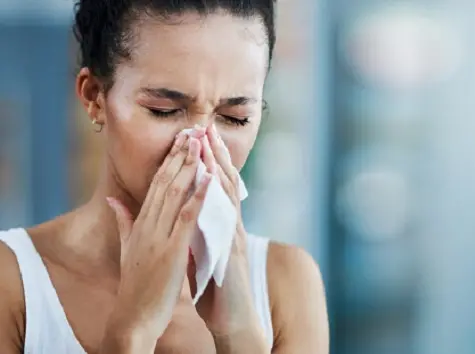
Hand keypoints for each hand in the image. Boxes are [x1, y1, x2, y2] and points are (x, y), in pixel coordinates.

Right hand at [103, 132, 211, 349]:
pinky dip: (199, 197)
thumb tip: (113, 198)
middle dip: (180, 155)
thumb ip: (122, 221)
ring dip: (189, 166)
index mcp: (140, 224)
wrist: (133, 317)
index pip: (155, 184)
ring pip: (175, 194)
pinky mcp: (171, 251)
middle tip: (193, 130)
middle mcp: (148, 225)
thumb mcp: (126, 248)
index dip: (168, 160)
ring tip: (200, 143)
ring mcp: (158, 237)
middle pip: (165, 182)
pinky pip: (188, 218)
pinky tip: (210, 178)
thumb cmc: (135, 284)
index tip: (181, 140)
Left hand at [195, 124, 267, 350]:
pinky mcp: (235, 250)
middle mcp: (229, 225)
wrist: (231, 317)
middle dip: (214, 154)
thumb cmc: (213, 287)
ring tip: (210, 144)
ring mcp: (234, 236)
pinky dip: (222, 198)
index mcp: (217, 225)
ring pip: (228, 195)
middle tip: (204, 127)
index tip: (192, 138)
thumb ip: (189, 232)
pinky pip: (228, 219)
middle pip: (223, 183)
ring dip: (219, 168)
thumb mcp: (196, 254)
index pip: (210, 187)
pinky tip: (216, 181)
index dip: (202, 162)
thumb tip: (176, 216)